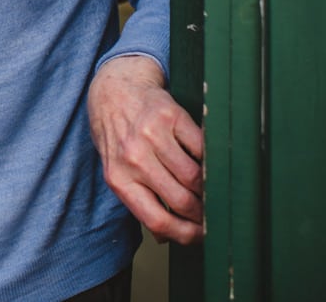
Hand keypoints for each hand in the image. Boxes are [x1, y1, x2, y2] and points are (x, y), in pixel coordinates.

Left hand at [87, 54, 204, 244]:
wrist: (113, 90)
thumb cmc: (117, 135)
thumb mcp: (116, 169)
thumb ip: (139, 201)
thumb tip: (167, 237)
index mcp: (119, 178)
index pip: (157, 220)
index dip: (186, 234)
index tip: (201, 235)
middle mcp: (133, 158)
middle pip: (183, 200)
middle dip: (203, 213)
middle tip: (212, 213)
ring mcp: (152, 135)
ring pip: (195, 176)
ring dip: (209, 188)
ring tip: (212, 190)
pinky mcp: (170, 116)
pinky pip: (202, 147)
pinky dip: (210, 159)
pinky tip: (209, 163)